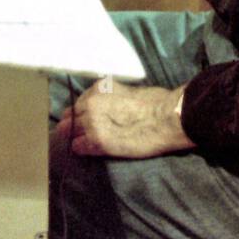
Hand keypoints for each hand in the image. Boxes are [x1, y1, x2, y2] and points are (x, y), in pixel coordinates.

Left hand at [53, 82, 193, 158]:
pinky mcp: (98, 141)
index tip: (84, 117)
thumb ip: (112, 98)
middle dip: (74, 123)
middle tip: (79, 132)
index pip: (80, 101)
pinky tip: (87, 150)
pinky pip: (78, 146)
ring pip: (71, 131)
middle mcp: (92, 102)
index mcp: (100, 88)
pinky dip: (81, 149)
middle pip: (71, 116)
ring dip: (77, 136)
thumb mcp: (128, 91)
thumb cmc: (156, 102)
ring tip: (83, 142)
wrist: (167, 117)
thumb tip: (108, 108)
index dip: (81, 111)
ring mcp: (92, 122)